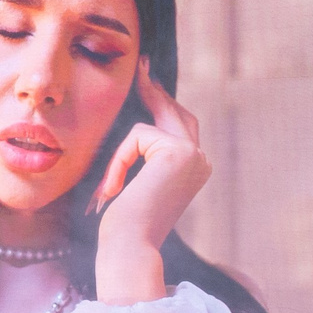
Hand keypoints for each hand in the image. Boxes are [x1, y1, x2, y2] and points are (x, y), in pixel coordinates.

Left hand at [89, 60, 212, 304]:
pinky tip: (114, 190)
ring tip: (110, 187)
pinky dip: (119, 161)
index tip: (148, 79)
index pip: (180, 125)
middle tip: (140, 65)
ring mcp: (195, 154)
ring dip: (122, 153)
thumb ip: (146, 157)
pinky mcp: (179, 151)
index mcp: (196, 169)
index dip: (163, 101)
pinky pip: (137, 136)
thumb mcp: (139, 183)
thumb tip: (139, 127)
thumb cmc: (126, 223)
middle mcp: (202, 160)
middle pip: (175, 114)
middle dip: (154, 92)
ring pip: (151, 124)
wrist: (130, 246)